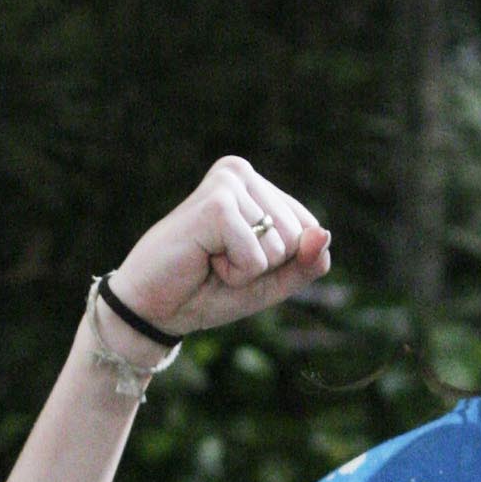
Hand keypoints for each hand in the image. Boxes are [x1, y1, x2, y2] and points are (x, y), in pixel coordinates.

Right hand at [104, 157, 331, 338]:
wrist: (157, 308)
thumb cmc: (211, 290)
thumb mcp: (273, 281)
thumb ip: (307, 262)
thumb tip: (323, 235)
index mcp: (258, 185)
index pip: (310, 230)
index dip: (281, 262)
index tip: (238, 259)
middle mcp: (242, 173)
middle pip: (300, 237)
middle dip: (265, 265)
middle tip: (220, 261)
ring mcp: (228, 183)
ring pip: (281, 246)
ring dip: (248, 269)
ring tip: (211, 259)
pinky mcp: (217, 204)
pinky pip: (258, 256)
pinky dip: (236, 272)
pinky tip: (204, 259)